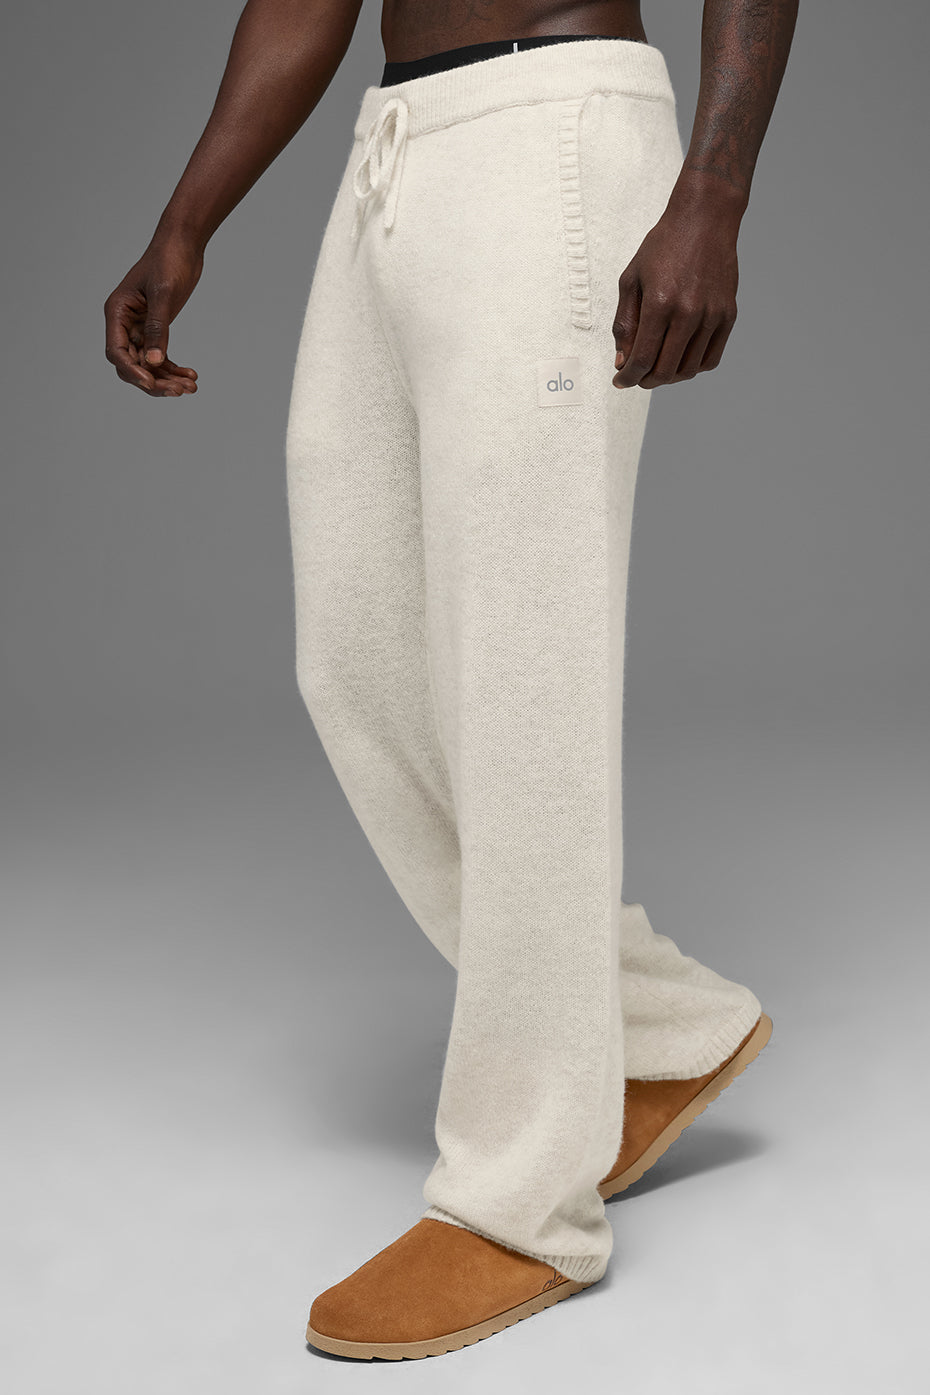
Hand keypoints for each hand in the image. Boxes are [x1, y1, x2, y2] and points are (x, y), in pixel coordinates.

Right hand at [104, 235, 204, 395]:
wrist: (183, 245)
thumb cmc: (169, 261)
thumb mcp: (164, 294)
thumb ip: (157, 328)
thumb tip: (153, 360)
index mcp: (117, 312)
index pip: (117, 352)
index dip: (132, 371)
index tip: (152, 383)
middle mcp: (124, 323)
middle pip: (132, 364)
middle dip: (154, 381)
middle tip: (179, 391)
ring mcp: (139, 327)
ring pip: (148, 364)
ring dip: (168, 378)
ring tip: (191, 386)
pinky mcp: (155, 328)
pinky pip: (160, 356)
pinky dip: (174, 369)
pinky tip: (192, 375)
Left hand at [612, 205, 738, 389]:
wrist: (705, 220)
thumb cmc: (663, 247)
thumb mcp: (631, 280)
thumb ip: (625, 323)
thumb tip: (623, 361)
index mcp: (660, 303)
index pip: (642, 359)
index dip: (628, 377)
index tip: (620, 381)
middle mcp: (688, 313)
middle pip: (665, 370)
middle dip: (645, 381)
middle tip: (637, 377)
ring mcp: (712, 315)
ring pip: (689, 369)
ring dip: (669, 377)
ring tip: (657, 367)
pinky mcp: (728, 315)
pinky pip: (711, 358)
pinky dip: (693, 367)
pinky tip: (679, 358)